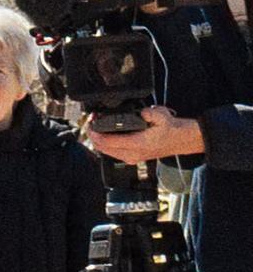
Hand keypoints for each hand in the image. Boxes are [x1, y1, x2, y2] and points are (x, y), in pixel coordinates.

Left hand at [86, 106, 209, 165]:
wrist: (181, 140)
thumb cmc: (171, 128)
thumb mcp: (162, 116)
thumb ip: (151, 113)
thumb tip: (142, 113)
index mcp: (137, 144)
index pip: (107, 142)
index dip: (94, 132)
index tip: (90, 122)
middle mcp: (132, 154)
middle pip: (102, 148)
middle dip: (93, 134)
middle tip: (91, 122)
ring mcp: (131, 158)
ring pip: (105, 152)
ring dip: (98, 139)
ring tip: (95, 127)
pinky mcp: (132, 158)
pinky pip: (112, 152)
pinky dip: (105, 144)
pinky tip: (104, 134)